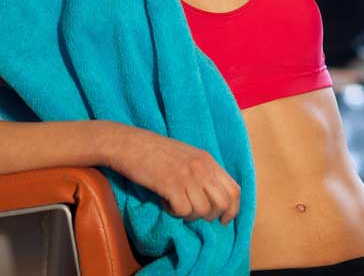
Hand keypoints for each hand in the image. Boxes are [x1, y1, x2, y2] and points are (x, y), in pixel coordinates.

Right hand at [106, 124, 240, 224]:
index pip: (234, 190)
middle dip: (210, 216)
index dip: (232, 210)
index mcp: (208, 160)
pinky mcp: (171, 185)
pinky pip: (183, 211)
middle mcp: (201, 168)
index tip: (223, 220)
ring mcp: (187, 176)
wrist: (129, 144)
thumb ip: (202, 172)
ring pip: (203, 211)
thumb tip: (214, 199)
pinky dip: (174, 212)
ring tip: (175, 204)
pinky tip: (165, 201)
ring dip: (189, 215)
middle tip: (194, 214)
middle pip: (223, 204)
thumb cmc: (155, 151)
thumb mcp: (187, 156)